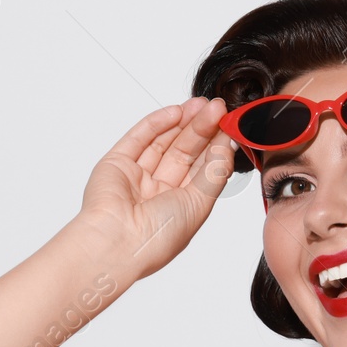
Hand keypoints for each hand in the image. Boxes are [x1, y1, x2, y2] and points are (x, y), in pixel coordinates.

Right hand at [73, 96, 236, 280]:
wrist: (117, 241)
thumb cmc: (158, 236)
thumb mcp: (199, 203)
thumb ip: (214, 171)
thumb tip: (228, 144)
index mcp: (181, 207)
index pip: (202, 169)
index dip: (216, 147)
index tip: (230, 126)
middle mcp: (159, 192)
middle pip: (185, 152)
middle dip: (202, 129)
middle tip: (217, 108)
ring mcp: (137, 177)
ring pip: (163, 142)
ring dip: (183, 122)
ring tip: (202, 105)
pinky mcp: (116, 164)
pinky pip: (139, 138)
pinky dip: (157, 123)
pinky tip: (177, 112)